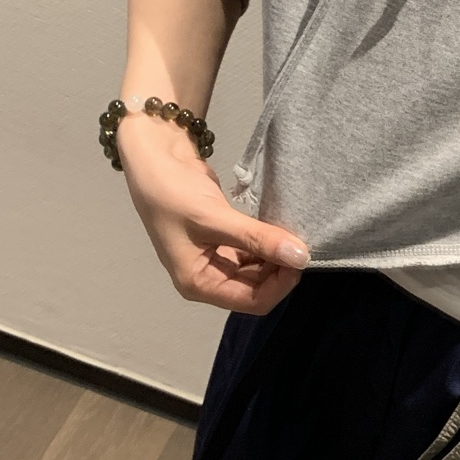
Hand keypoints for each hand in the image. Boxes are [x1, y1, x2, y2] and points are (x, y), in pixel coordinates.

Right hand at [117, 115, 308, 315]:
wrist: (156, 157)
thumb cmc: (173, 193)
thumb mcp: (215, 217)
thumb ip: (258, 238)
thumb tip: (301, 256)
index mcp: (198, 283)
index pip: (252, 301)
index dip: (281, 285)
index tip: (301, 257)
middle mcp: (208, 277)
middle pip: (259, 288)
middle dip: (281, 269)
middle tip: (302, 242)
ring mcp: (216, 258)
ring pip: (260, 269)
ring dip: (278, 256)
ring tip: (294, 233)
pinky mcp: (225, 239)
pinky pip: (255, 250)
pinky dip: (269, 242)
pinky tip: (281, 228)